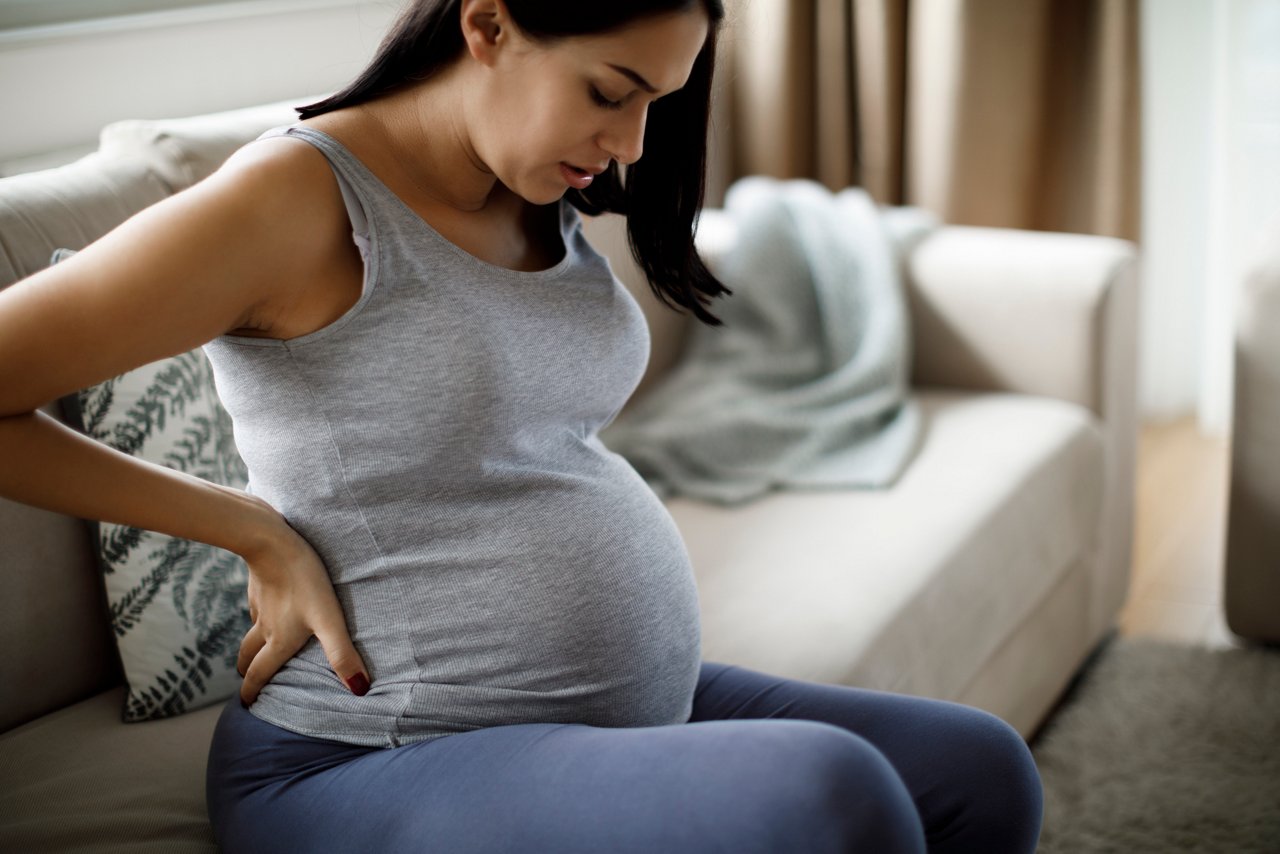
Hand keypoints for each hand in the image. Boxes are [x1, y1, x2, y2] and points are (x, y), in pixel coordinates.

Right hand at [235, 505, 369, 705]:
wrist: (272, 541)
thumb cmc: (304, 581)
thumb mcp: (329, 620)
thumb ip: (342, 654)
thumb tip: (359, 690)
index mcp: (278, 641)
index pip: (259, 674)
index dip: (252, 692)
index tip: (246, 706)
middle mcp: (264, 627)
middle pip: (248, 656)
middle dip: (247, 672)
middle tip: (247, 681)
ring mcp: (259, 605)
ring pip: (250, 631)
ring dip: (250, 646)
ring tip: (256, 651)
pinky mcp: (259, 585)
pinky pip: (256, 608)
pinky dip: (259, 617)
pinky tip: (270, 609)